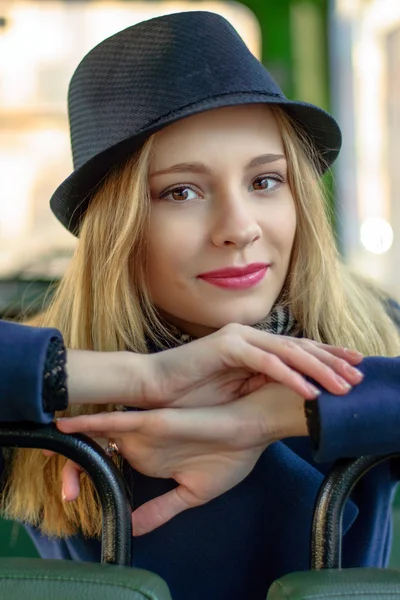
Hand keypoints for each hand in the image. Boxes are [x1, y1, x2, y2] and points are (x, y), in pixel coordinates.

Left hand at [57, 383, 307, 534]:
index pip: (112, 465)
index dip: (87, 476)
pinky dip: (89, 423)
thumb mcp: (193, 492)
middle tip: (43, 465)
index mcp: (151, 457)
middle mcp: (143, 441)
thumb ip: (162, 509)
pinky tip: (65, 424)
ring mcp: (146, 430)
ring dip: (71, 443)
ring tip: (41, 446)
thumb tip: (136, 529)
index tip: (68, 491)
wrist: (253, 429)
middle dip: (69, 462)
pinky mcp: (153, 421)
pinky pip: (114, 421)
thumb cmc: (231, 455)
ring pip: (99, 435)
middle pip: (97, 450)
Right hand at [137, 324, 362, 406]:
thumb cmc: (188, 393)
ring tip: (342, 386)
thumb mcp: (235, 391)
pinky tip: (309, 391)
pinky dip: (290, 376)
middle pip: (300, 347)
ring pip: (289, 352)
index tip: (353, 368)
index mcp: (252, 346)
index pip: (297, 349)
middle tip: (359, 375)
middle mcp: (249, 336)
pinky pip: (266, 362)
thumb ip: (261, 384)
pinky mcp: (227, 346)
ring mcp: (238, 338)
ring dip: (319, 369)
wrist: (151, 387)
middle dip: (333, 361)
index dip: (327, 357)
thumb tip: (294, 390)